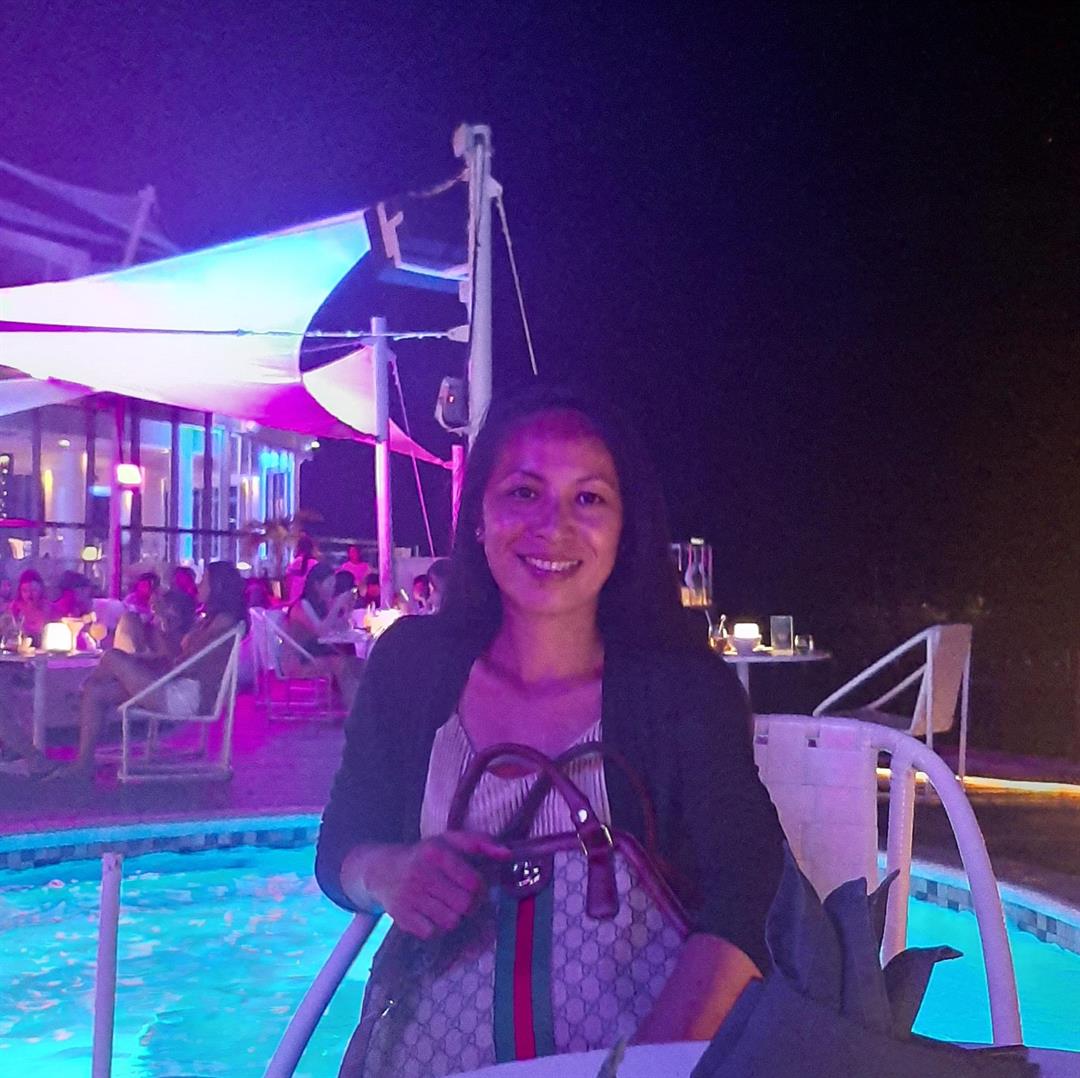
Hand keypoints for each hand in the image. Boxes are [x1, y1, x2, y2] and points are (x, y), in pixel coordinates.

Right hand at [358, 832, 509, 939]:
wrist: (383, 870)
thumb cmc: (425, 855)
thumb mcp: (450, 840)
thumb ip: (481, 842)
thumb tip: (507, 854)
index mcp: (435, 852)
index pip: (473, 882)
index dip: (479, 888)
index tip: (474, 885)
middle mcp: (420, 874)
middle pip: (464, 905)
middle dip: (468, 905)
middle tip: (462, 898)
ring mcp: (408, 897)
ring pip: (450, 922)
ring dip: (453, 916)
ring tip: (446, 905)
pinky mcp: (400, 916)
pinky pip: (431, 933)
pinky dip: (435, 927)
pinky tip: (431, 914)